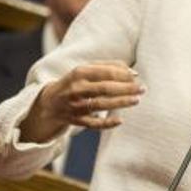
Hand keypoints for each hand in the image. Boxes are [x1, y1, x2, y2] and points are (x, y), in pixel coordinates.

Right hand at [19, 61, 143, 142]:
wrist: (48, 103)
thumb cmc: (74, 83)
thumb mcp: (85, 70)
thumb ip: (107, 67)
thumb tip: (132, 73)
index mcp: (79, 72)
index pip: (106, 72)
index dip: (123, 75)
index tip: (136, 77)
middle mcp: (76, 88)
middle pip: (105, 88)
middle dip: (126, 88)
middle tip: (142, 89)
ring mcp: (75, 105)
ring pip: (101, 105)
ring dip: (121, 103)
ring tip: (136, 100)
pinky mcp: (75, 120)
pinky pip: (93, 124)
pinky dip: (107, 123)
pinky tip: (120, 120)